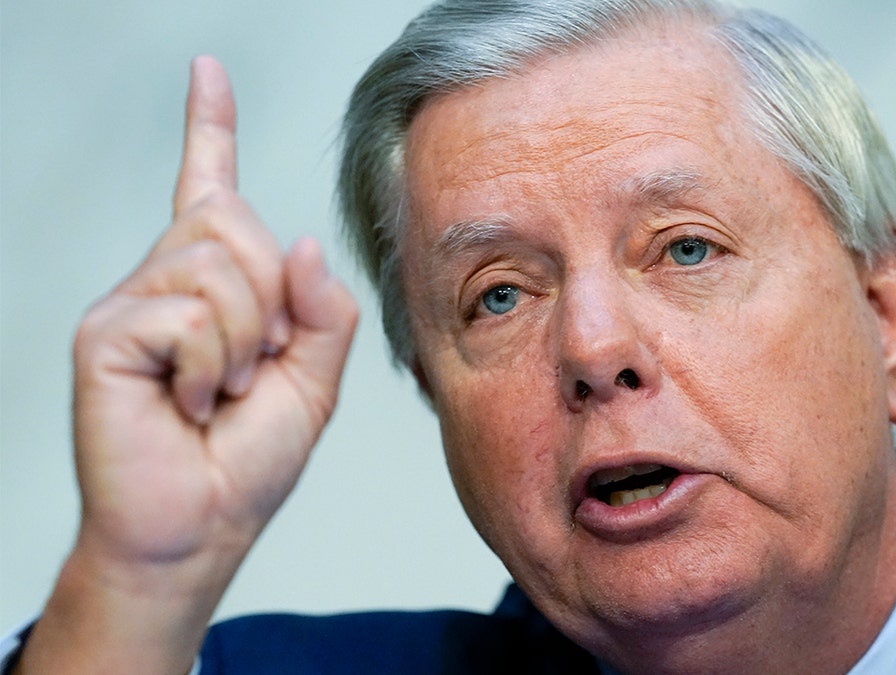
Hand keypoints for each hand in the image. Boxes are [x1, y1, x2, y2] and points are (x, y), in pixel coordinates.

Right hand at [17, 56, 358, 673]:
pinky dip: (212, 368)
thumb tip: (300, 243)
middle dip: (271, 297)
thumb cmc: (247, 461)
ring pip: (217, 265)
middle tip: (255, 364)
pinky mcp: (105, 332)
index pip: (210, 189)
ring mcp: (132, 302)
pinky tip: (189, 404)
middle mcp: (166, 280)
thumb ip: (323, 313)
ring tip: (219, 390)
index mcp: (215, 286)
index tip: (207, 71)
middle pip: (234, 220)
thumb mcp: (313, 383)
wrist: (200, 527)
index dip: (210, 128)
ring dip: (245, 340)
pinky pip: (189, 315)